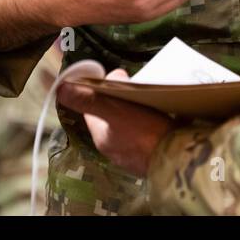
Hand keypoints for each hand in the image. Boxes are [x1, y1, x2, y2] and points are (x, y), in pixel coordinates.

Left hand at [57, 68, 172, 176]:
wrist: (178, 159)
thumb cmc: (145, 133)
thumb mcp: (114, 110)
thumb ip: (89, 100)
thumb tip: (62, 89)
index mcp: (101, 138)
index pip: (93, 110)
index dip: (100, 92)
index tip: (116, 80)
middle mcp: (114, 151)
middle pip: (113, 119)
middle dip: (122, 104)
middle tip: (137, 89)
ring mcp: (134, 158)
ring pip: (131, 130)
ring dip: (139, 116)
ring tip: (153, 103)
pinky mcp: (153, 159)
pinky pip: (149, 139)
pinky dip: (153, 129)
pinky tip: (164, 121)